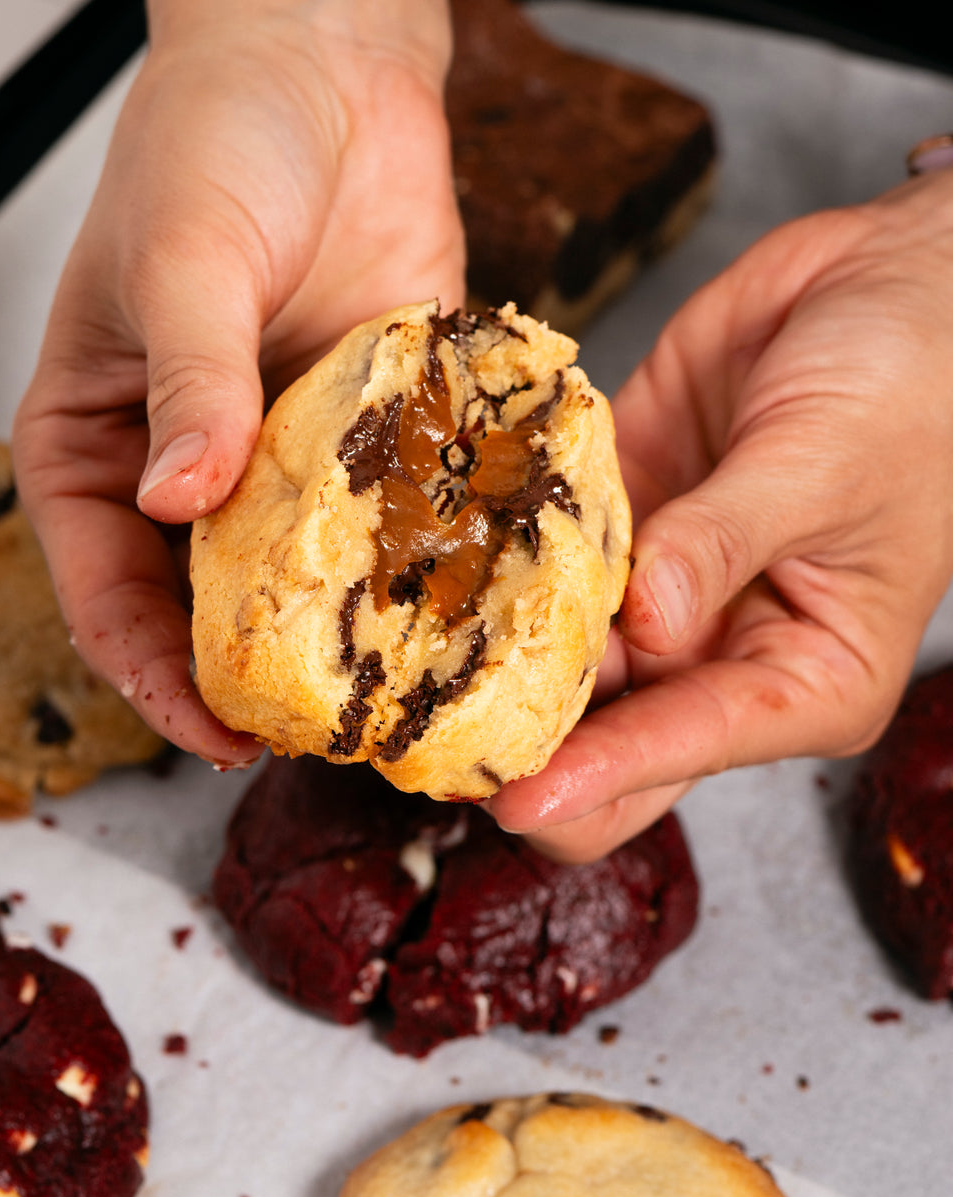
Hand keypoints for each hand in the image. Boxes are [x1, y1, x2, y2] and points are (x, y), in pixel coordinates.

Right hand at [12, 0, 463, 764]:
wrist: (328, 72)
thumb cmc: (215, 140)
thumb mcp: (183, 258)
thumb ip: (187, 383)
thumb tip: (174, 496)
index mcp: (101, 445)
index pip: (107, 593)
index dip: (154, 675)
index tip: (216, 731)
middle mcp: (193, 469)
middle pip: (210, 610)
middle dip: (260, 680)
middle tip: (324, 734)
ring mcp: (286, 462)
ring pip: (306, 582)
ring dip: (346, 640)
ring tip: (398, 695)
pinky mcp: (370, 440)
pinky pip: (388, 520)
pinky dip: (416, 566)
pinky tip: (456, 603)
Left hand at [487, 169, 952, 860]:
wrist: (886, 284)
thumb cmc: (910, 387)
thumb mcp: (825, 467)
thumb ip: (723, 542)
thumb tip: (643, 618)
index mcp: (803, 678)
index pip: (686, 750)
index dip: (598, 776)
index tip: (515, 798)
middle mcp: (721, 653)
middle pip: (609, 738)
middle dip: (526, 743)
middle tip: (434, 739)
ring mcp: (659, 591)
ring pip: (557, 655)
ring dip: (491, 653)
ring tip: (408, 657)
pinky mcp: (617, 524)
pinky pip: (543, 557)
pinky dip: (495, 561)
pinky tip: (437, 562)